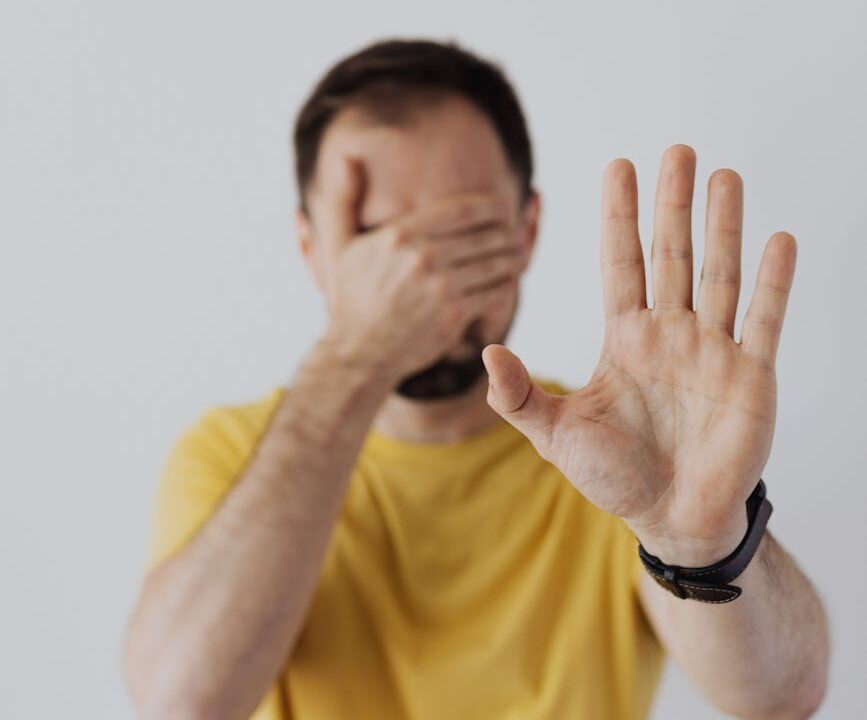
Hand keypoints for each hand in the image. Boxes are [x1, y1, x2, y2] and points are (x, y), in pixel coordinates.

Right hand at [315, 156, 527, 381]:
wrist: (358, 352)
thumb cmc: (352, 298)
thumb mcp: (340, 244)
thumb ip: (343, 199)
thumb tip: (344, 157)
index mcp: (401, 233)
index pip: (464, 208)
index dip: (492, 206)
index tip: (503, 208)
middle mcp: (422, 256)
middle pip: (487, 233)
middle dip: (507, 232)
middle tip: (514, 234)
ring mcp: (440, 286)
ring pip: (497, 261)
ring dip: (513, 257)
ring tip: (517, 255)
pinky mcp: (454, 314)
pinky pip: (496, 291)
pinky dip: (507, 285)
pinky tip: (507, 283)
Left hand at [482, 144, 796, 565]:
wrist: (671, 517)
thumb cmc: (614, 476)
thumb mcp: (555, 435)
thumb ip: (518, 396)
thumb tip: (484, 351)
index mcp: (624, 339)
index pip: (620, 264)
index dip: (619, 217)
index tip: (619, 165)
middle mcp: (669, 334)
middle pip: (671, 255)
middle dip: (672, 205)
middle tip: (676, 151)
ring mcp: (712, 350)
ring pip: (718, 275)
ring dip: (723, 227)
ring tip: (723, 177)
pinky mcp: (750, 375)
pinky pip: (763, 320)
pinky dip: (772, 283)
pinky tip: (777, 240)